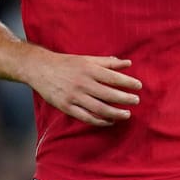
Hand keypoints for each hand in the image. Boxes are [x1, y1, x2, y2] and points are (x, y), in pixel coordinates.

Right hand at [26, 52, 141, 126]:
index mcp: (88, 69)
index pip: (113, 77)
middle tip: (136, 101)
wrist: (40, 69)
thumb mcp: (87, 59)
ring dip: (115, 113)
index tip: (139, 86)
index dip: (128, 82)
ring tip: (127, 114)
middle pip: (109, 94)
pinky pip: (86, 117)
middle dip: (125, 99)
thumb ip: (107, 62)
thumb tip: (127, 63)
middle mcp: (82, 83)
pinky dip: (100, 121)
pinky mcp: (67, 107)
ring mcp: (74, 97)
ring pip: (99, 108)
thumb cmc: (66, 63)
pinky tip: (110, 121)